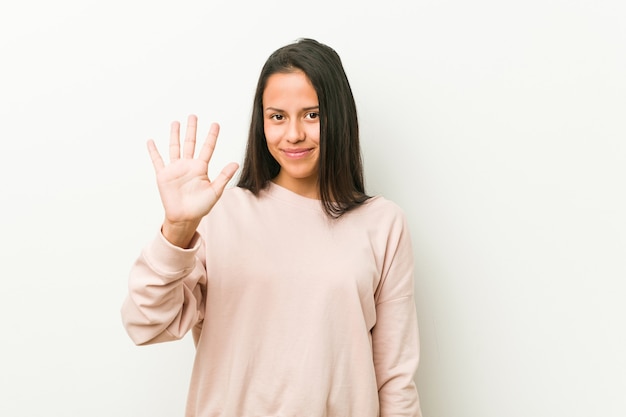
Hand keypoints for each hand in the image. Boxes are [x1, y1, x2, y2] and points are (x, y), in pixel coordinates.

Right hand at [147, 114, 238, 246]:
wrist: (185, 217)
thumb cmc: (201, 207)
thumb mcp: (215, 191)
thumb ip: (224, 176)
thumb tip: (236, 163)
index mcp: (201, 168)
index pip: (207, 148)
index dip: (211, 136)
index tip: (215, 124)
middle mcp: (188, 165)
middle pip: (190, 143)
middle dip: (192, 130)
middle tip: (193, 116)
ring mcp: (175, 169)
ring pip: (175, 147)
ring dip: (175, 135)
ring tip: (176, 122)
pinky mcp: (163, 175)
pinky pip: (157, 160)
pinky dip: (153, 151)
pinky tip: (150, 141)